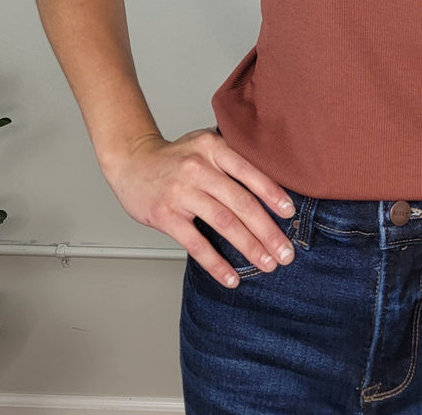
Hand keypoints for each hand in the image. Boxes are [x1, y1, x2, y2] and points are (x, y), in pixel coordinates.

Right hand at [102, 128, 296, 286]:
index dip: (272, 194)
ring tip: (267, 264)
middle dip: (267, 230)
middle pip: (241, 202)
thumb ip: (233, 159)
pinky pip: (196, 244)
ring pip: (223, 223)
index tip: (289, 214)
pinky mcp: (165, 215)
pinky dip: (216, 263)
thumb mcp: (205, 144)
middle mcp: (198, 168)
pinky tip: (231, 277)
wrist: (132, 162)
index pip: (249, 172)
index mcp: (213, 147)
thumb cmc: (176, 157)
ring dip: (249, 247)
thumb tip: (273, 186)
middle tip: (286, 251)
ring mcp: (180, 192)